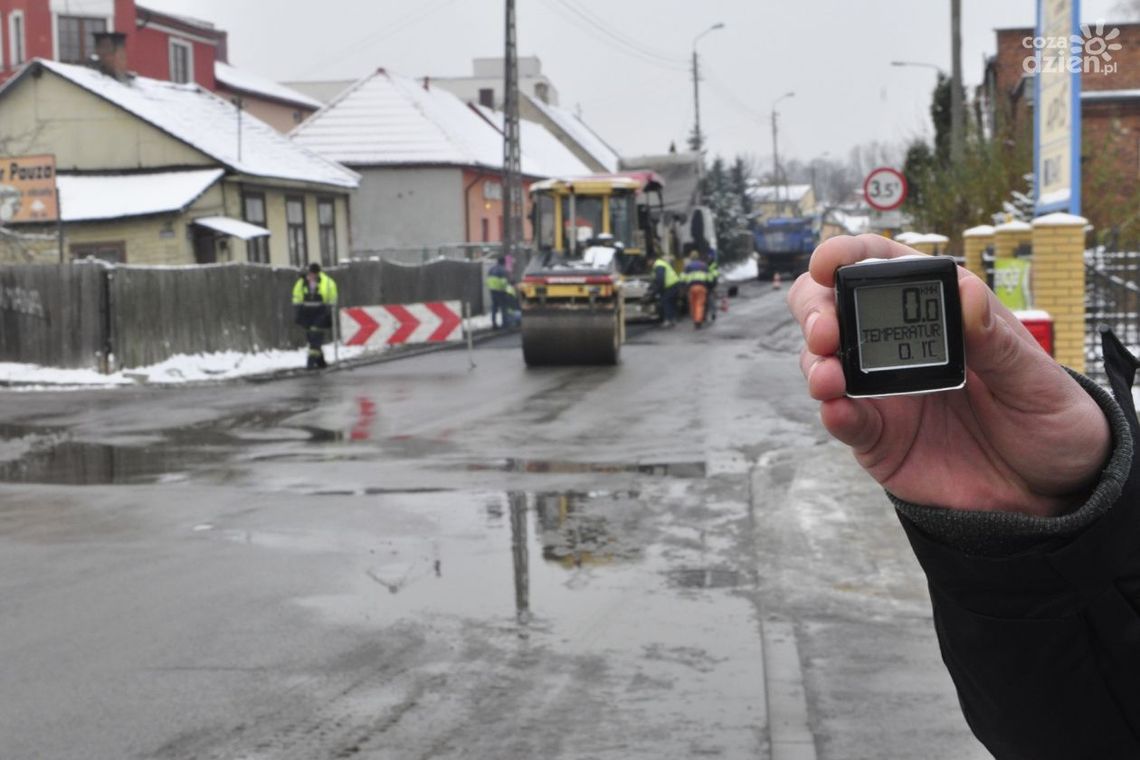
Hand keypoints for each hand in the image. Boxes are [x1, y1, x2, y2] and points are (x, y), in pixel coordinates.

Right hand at [787, 235, 1109, 516]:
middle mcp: (898, 345)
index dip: (848, 256)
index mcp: (939, 313)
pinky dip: (833, 412)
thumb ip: (997, 340)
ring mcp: (880, 391)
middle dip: (815, 309)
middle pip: (831, 307)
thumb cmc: (1048, 421)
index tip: (828, 262)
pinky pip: (843, 420)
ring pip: (824, 361)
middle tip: (825, 330)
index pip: (882, 267)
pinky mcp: (876, 437)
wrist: (1050, 493)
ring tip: (828, 377)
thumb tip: (964, 289)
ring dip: (816, 362)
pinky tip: (838, 410)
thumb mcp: (1036, 379)